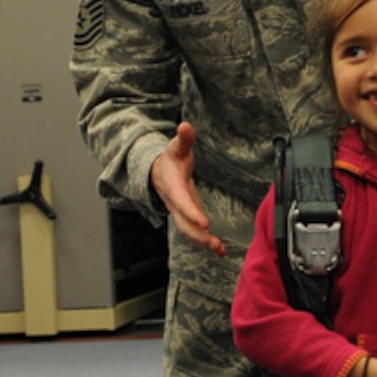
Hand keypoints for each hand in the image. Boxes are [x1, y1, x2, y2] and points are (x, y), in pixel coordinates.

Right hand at [149, 121, 223, 255]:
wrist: (156, 173)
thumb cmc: (170, 159)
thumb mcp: (176, 148)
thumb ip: (184, 139)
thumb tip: (186, 125)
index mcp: (173, 187)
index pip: (182, 202)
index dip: (192, 213)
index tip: (205, 223)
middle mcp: (175, 204)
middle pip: (184, 224)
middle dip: (199, 236)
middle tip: (215, 244)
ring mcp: (181, 213)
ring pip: (189, 232)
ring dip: (203, 243)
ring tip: (220, 250)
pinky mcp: (188, 218)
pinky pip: (194, 234)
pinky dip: (205, 243)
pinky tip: (220, 251)